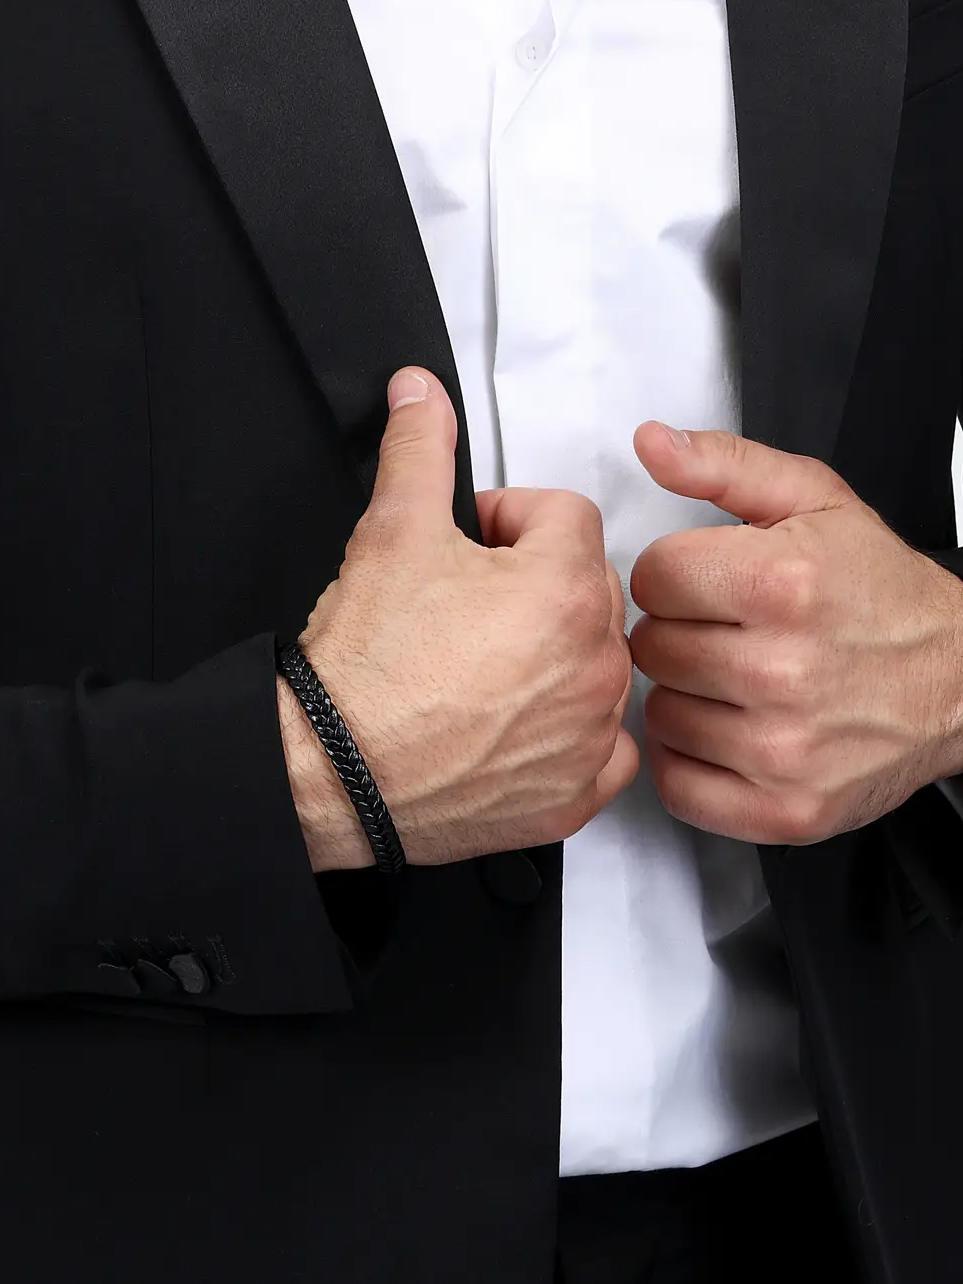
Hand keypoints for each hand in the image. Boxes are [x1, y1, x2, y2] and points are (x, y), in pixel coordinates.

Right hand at [282, 367, 637, 870]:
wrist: (330, 774)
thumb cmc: (366, 665)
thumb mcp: (391, 531)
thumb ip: (419, 448)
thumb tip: (419, 391)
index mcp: (563, 588)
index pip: (565, 515)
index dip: (509, 520)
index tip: (468, 545)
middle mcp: (595, 663)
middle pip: (587, 586)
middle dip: (534, 582)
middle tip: (467, 604)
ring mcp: (589, 735)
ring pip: (598, 663)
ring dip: (556, 654)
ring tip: (484, 666)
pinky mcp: (574, 794)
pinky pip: (605, 749)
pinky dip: (573, 735)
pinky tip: (519, 726)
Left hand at [629, 422, 962, 845]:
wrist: (958, 681)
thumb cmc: (881, 592)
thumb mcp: (814, 501)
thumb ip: (723, 465)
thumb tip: (650, 442)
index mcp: (782, 583)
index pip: (652, 577)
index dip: (678, 575)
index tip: (711, 583)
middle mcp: (782, 670)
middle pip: (651, 648)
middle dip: (680, 632)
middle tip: (728, 632)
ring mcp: (784, 750)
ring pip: (659, 716)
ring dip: (686, 697)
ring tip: (736, 681)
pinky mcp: (785, 809)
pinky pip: (679, 786)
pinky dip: (693, 760)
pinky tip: (730, 731)